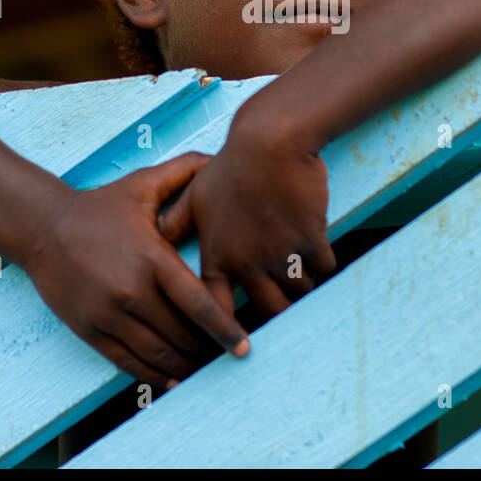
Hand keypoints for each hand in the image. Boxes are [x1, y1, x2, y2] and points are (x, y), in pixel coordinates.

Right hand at [23, 152, 249, 390]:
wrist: (42, 226)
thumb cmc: (100, 205)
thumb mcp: (141, 184)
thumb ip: (182, 171)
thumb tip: (217, 160)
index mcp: (151, 258)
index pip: (196, 302)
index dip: (224, 328)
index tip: (244, 346)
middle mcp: (131, 290)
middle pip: (181, 334)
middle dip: (208, 350)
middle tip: (230, 358)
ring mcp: (109, 314)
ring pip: (157, 353)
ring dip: (185, 366)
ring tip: (206, 369)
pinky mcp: (91, 330)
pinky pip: (128, 362)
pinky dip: (154, 376)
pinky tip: (173, 380)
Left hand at [157, 115, 336, 321]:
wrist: (270, 141)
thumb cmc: (232, 164)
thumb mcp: (196, 193)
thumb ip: (176, 220)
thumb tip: (156, 235)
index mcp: (218, 256)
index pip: (218, 310)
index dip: (228, 329)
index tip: (239, 339)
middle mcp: (247, 263)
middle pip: (270, 309)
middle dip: (280, 307)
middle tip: (285, 303)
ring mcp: (279, 253)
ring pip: (299, 290)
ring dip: (303, 282)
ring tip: (301, 270)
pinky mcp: (309, 240)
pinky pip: (323, 267)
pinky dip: (323, 260)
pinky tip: (317, 246)